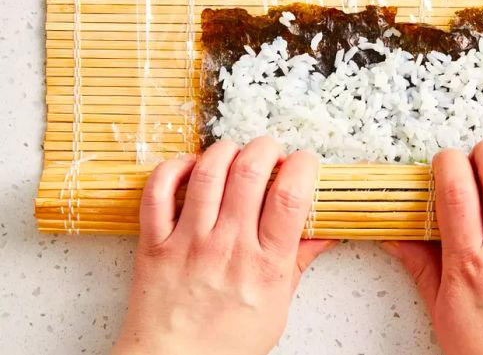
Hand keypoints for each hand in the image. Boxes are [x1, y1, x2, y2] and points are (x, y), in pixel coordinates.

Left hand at [112, 137, 335, 354]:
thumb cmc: (227, 342)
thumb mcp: (278, 306)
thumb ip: (300, 261)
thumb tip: (326, 231)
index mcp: (266, 264)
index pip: (291, 196)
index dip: (302, 165)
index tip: (303, 162)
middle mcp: (228, 247)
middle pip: (250, 171)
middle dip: (266, 147)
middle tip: (269, 152)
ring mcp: (188, 242)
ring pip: (207, 172)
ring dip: (225, 150)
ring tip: (233, 154)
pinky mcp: (155, 242)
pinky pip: (158, 191)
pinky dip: (173, 168)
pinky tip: (190, 167)